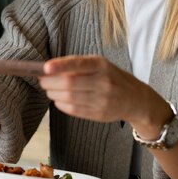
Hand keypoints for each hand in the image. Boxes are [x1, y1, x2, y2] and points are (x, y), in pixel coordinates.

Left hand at [39, 55, 163, 124]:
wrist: (134, 98)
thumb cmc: (111, 77)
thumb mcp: (100, 65)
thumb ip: (77, 65)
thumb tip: (48, 68)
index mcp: (101, 65)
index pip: (78, 64)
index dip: (60, 66)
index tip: (45, 67)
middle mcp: (103, 82)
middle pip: (69, 83)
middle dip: (50, 82)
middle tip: (42, 80)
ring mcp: (102, 100)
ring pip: (68, 98)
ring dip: (53, 93)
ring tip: (49, 89)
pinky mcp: (99, 114)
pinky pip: (73, 110)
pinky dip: (61, 104)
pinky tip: (59, 99)